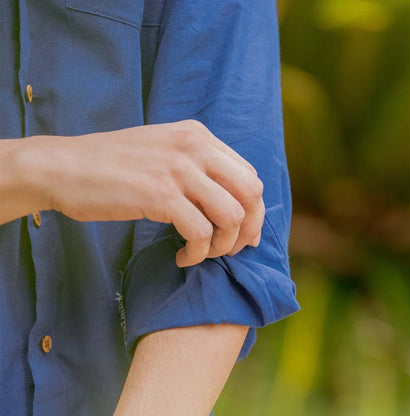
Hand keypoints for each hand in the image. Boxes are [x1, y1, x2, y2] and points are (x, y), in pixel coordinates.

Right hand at [25, 120, 264, 266]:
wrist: (63, 166)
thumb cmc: (112, 166)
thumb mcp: (162, 152)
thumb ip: (196, 168)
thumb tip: (227, 202)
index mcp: (198, 136)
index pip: (249, 175)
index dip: (253, 211)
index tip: (242, 235)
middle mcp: (195, 147)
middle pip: (251, 194)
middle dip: (247, 230)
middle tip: (228, 250)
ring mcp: (178, 169)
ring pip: (232, 216)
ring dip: (221, 245)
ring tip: (199, 254)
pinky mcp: (160, 195)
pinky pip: (200, 233)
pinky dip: (197, 253)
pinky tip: (181, 258)